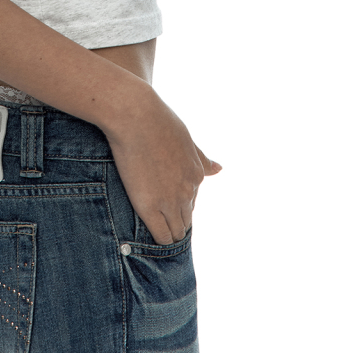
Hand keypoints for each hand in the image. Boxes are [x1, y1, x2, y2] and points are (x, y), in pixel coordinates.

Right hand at [105, 85, 221, 244]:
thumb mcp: (186, 138)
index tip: (164, 204)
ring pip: (175, 231)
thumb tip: (220, 169)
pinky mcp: (149, 208)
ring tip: (153, 230)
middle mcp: (187, 191)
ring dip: (167, 231)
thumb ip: (201, 158)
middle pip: (185, 220)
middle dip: (175, 221)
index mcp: (196, 174)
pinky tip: (147, 235)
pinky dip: (158, 239)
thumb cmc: (158, 120)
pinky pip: (160, 236)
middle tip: (158, 219)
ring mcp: (169, 201)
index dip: (178, 206)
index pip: (191, 203)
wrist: (136, 116)